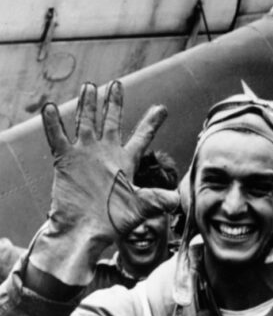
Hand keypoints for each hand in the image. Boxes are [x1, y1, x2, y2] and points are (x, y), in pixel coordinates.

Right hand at [30, 81, 178, 284]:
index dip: (151, 123)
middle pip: (111, 123)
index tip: (162, 108)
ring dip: (87, 105)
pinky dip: (53, 124)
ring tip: (89, 86)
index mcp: (126, 162)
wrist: (87, 231)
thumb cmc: (114, 221)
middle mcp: (106, 154)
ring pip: (86, 123)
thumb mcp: (142, 207)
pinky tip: (50, 108)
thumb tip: (179, 200)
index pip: (141, 138)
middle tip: (118, 84)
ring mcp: (85, 155)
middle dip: (114, 104)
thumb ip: (160, 200)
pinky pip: (57, 138)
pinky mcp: (66, 161)